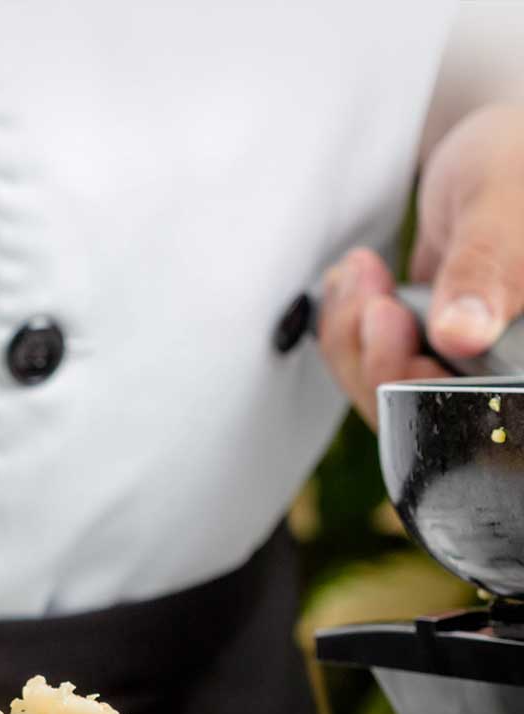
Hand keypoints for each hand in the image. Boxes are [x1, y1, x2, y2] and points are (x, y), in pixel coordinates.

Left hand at [317, 103, 523, 427]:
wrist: (496, 150)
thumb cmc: (517, 160)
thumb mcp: (503, 205)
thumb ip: (486, 269)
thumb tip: (463, 336)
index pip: (492, 418)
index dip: (426, 389)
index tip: (390, 319)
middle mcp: (512, 376)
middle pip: (432, 418)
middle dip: (377, 356)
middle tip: (367, 286)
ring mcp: (475, 371)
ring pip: (395, 399)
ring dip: (355, 341)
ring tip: (360, 272)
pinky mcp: (437, 357)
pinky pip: (380, 372)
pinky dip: (352, 335)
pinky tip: (355, 285)